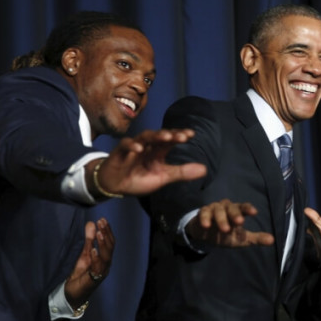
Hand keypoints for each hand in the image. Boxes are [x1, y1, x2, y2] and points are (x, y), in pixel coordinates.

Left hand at [64, 218, 113, 308]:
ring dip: (103, 244)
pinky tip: (93, 250)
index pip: (109, 242)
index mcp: (105, 258)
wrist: (73, 295)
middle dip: (106, 234)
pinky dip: (96, 259)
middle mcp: (106, 265)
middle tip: (102, 222)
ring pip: (106, 256)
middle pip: (110, 247)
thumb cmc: (80, 275)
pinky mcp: (93, 280)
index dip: (107, 230)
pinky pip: (97, 268)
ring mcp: (101, 272)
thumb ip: (89, 240)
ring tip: (99, 233)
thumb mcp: (84, 254)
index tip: (102, 219)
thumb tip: (91, 223)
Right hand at [88, 129, 207, 197]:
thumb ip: (182, 173)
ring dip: (154, 136)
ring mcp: (133, 147)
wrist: (115, 186)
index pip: (171, 140)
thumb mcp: (163, 177)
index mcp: (158, 151)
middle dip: (170, 134)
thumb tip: (205, 169)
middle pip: (159, 136)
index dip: (180, 136)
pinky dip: (131, 146)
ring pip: (144, 137)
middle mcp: (147, 146)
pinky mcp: (119, 152)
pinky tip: (138, 148)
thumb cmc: (139, 178)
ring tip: (165, 137)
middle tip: (182, 136)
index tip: (191, 134)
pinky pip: (125, 146)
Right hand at [186, 199, 274, 246]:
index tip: (255, 212)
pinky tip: (207, 225)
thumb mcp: (241, 238)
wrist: (205, 235)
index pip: (244, 208)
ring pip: (218, 210)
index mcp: (237, 211)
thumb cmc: (226, 233)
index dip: (248, 209)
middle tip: (240, 222)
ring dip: (221, 219)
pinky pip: (204, 213)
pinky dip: (205, 218)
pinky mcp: (202, 213)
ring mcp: (214, 208)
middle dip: (235, 214)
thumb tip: (273, 240)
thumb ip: (256, 238)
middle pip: (232, 207)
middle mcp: (226, 207)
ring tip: (225, 229)